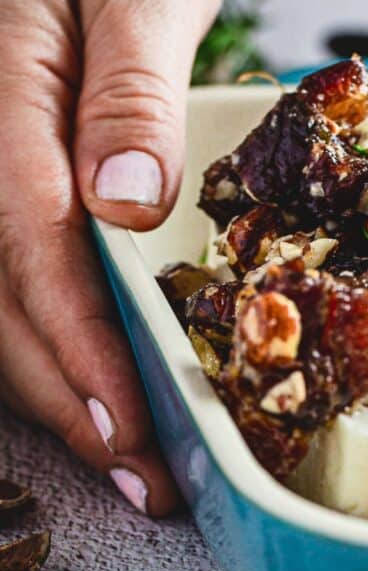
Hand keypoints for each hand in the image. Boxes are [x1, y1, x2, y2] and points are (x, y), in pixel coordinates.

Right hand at [0, 0, 218, 514]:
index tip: (126, 415)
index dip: (76, 338)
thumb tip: (128, 202)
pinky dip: (41, 335)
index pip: (29, 237)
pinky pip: (4, 265)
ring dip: (51, 383)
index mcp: (4, 85)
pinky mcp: (6, 173)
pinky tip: (83, 382)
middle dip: (66, 392)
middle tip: (138, 472)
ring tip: (118, 455)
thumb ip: (129, 92)